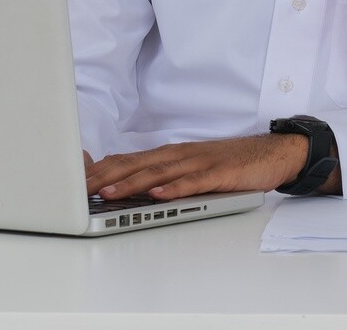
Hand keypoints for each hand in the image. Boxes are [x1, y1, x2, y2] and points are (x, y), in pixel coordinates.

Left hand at [86, 134, 339, 200]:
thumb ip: (163, 174)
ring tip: (107, 193)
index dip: (99, 171)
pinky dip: (174, 187)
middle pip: (135, 165)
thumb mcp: (191, 166)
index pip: (127, 160)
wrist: (273, 153)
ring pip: (158, 174)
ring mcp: (199, 163)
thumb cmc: (230, 163)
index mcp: (170, 155)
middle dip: (104, 178)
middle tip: (77, 190)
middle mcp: (179, 155)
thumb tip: (130, 186)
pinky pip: (193, 182)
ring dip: (131, 183)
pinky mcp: (219, 174)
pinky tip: (158, 194)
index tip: (73, 182)